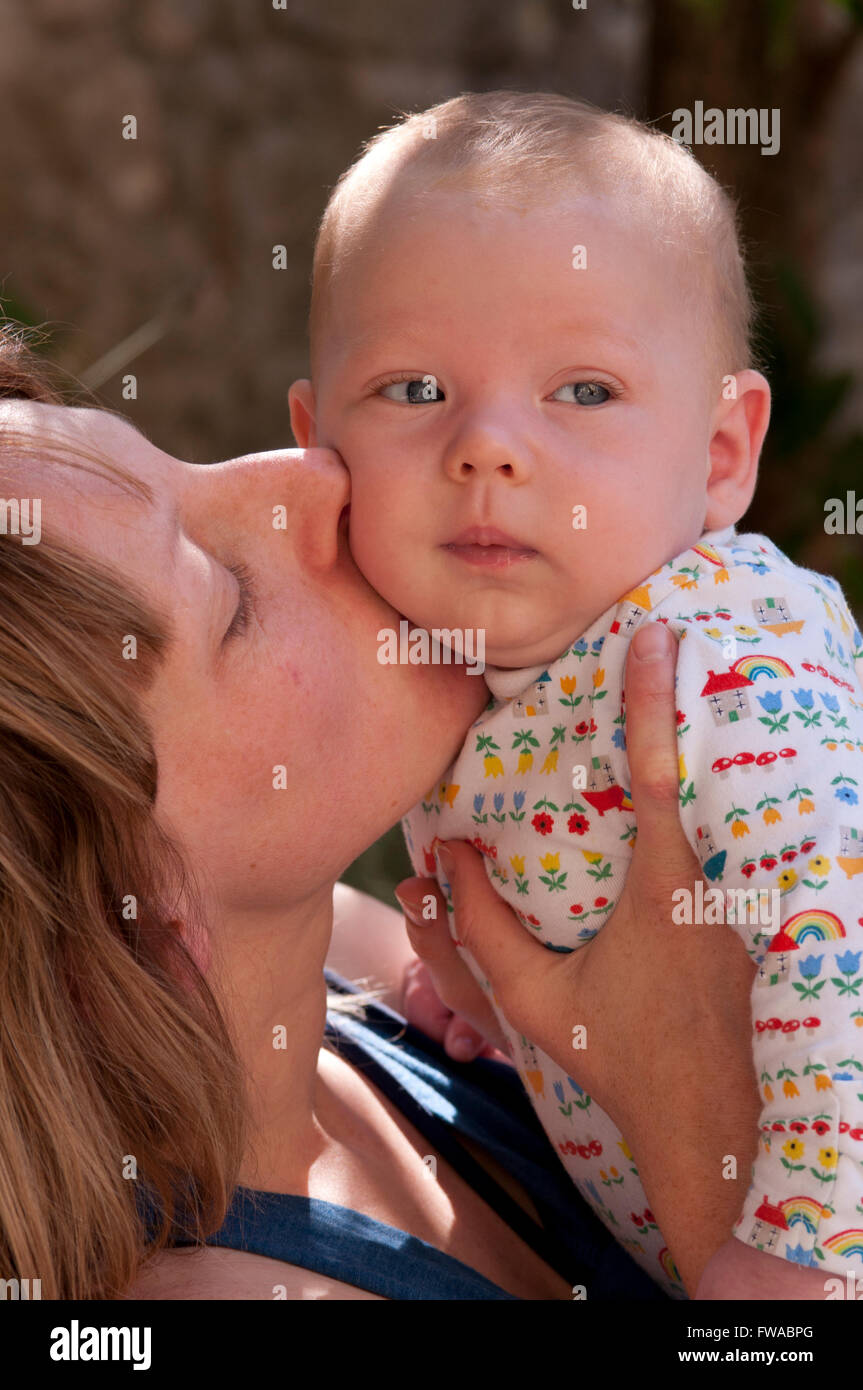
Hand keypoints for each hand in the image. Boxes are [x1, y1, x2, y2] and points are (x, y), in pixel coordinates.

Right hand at [397, 622, 761, 1294]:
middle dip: (695, 699)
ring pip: (733, 805)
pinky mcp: (758, 919)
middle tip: (679, 630)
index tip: (656, 637)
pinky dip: (725, 804)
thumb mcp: (536, 998)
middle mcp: (714, 881)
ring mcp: (745, 900)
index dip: (653, 700)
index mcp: (663, 889)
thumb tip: (445, 855)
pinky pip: (738, 844)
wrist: (708, 1121)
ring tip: (695, 686)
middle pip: (711, 769)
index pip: (658, 773)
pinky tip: (721, 781)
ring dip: (714, 749)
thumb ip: (483, 926)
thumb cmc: (619, 1059)